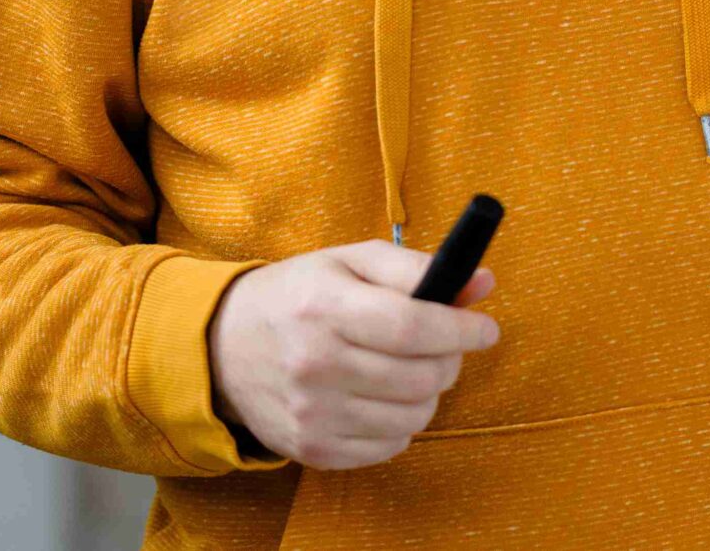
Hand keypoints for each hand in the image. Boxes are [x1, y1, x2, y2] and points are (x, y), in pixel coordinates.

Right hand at [206, 240, 499, 468]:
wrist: (222, 346)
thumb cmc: (300, 295)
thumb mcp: (351, 262)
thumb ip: (417, 269)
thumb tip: (483, 283)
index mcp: (324, 307)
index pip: (411, 327)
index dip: (461, 330)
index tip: (487, 329)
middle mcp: (314, 364)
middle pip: (419, 377)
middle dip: (450, 360)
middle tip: (445, 346)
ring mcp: (310, 413)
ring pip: (412, 417)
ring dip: (429, 394)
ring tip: (412, 371)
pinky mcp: (310, 448)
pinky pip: (388, 447)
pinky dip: (401, 424)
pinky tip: (384, 398)